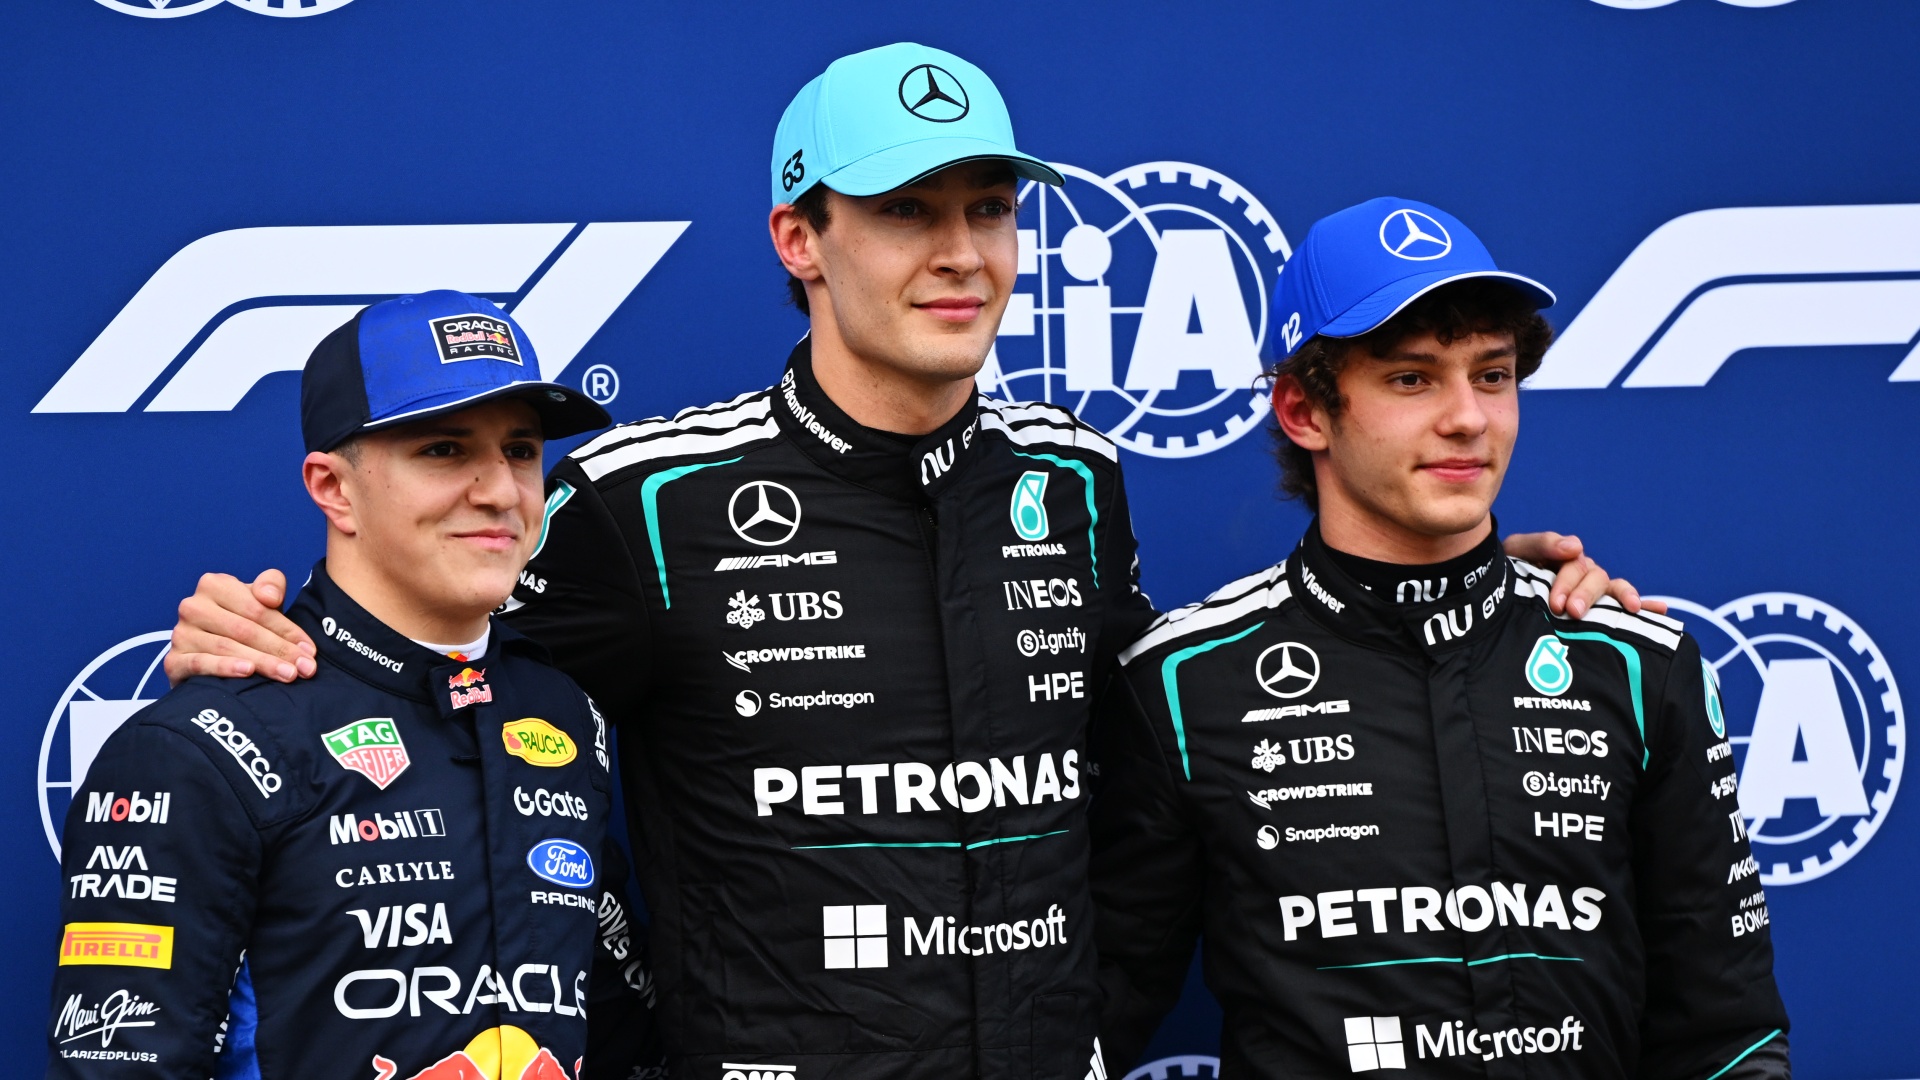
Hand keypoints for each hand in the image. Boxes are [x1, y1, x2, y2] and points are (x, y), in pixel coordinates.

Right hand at [164, 569, 316, 685]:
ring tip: (288, 674)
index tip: (309, 649)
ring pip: (228, 648)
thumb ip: (271, 586)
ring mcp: (180, 634)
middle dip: (280, 650)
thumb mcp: (260, 599)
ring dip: (262, 663)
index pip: (257, 609)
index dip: (287, 630)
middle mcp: (192, 606)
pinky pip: (201, 663)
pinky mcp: (173, 660)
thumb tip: (271, 597)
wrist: (211, 654)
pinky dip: (225, 668)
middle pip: (245, 630)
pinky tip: (247, 672)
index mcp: (213, 585)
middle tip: (305, 668)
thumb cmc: (243, 622)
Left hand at [1501, 532, 1667, 619]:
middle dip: (1586, 594)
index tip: (1557, 603)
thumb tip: (1575, 546)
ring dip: (1622, 596)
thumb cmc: (1508, 571)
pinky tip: (1660, 610)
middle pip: (1596, 578)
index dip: (1568, 583)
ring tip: (1629, 607)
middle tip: (1572, 612)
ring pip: (1613, 589)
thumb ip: (1541, 543)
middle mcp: (1583, 574)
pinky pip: (1625, 605)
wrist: (1496, 596)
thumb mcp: (1517, 552)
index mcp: (1565, 559)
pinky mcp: (1599, 610)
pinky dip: (1646, 606)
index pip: (1575, 565)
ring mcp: (1592, 591)